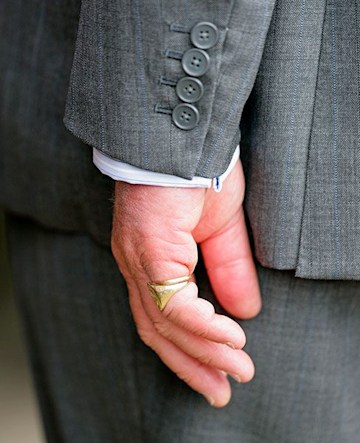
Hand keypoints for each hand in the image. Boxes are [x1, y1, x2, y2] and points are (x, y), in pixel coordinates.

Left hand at [111, 160, 260, 406]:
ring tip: (235, 373)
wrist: (179, 138)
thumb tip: (244, 311)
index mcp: (148, 262)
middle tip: (222, 391)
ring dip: (203, 353)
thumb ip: (227, 270)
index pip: (160, 319)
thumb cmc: (195, 175)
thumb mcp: (219, 229)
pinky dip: (203, 327)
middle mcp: (136, 266)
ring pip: (165, 325)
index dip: (188, 351)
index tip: (219, 372)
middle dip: (192, 366)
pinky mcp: (149, 251)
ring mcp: (138, 260)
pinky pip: (174, 303)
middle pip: (158, 332)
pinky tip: (230, 340)